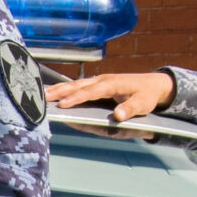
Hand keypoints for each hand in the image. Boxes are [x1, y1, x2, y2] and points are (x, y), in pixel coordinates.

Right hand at [44, 70, 175, 121]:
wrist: (153, 84)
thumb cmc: (147, 95)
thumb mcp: (143, 103)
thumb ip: (130, 109)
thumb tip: (117, 115)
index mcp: (112, 84)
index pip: (91, 91)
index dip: (76, 98)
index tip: (63, 104)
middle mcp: (102, 80)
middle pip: (77, 85)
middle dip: (60, 91)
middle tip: (43, 97)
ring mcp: (98, 81)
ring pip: (75, 84)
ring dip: (59, 89)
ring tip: (43, 95)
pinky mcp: (97, 84)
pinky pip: (78, 86)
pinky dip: (65, 89)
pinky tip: (54, 92)